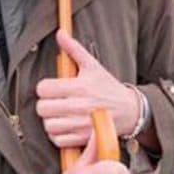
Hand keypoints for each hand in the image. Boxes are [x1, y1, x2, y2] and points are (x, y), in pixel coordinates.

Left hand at [36, 30, 139, 147]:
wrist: (130, 110)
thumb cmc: (109, 87)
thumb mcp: (93, 65)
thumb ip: (74, 49)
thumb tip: (60, 33)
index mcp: (79, 87)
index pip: (44, 89)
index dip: (44, 88)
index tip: (50, 89)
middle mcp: (79, 106)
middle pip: (42, 108)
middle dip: (45, 104)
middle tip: (52, 102)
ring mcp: (81, 124)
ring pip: (48, 125)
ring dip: (50, 120)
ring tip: (58, 114)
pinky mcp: (83, 139)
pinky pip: (58, 140)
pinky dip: (57, 135)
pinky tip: (63, 126)